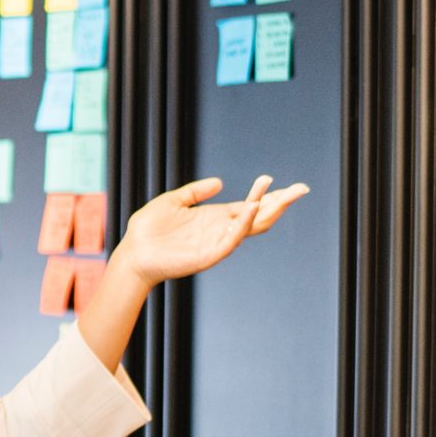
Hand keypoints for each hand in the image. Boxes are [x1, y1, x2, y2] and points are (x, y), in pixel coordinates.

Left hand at [112, 176, 308, 285]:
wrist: (133, 253)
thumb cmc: (149, 230)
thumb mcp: (173, 201)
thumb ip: (196, 191)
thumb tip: (219, 182)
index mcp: (215, 217)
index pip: (250, 205)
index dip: (269, 195)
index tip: (286, 184)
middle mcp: (221, 229)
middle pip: (260, 216)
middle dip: (281, 202)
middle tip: (302, 188)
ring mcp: (217, 242)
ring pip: (251, 226)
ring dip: (267, 209)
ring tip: (283, 194)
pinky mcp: (209, 254)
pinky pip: (232, 239)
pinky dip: (244, 223)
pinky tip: (253, 207)